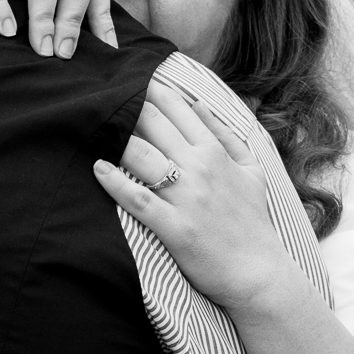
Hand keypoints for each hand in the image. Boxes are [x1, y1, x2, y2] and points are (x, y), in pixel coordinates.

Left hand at [93, 83, 292, 312]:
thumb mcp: (251, 168)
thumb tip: (198, 101)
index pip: (177, 109)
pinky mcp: (173, 226)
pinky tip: (97, 168)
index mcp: (215, 152)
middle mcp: (199, 168)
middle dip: (126, 107)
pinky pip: (136, 199)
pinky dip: (114, 182)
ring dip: (115, 138)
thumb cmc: (253, 219)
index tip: (130, 81)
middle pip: (152, 125)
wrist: (258, 271)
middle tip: (103, 99)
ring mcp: (185, 197)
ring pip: (140, 155)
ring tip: (95, 128)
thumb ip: (225, 133)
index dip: (151, 91)